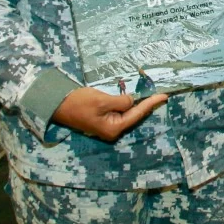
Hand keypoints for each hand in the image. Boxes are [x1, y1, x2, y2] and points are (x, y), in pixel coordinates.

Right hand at [51, 87, 167, 141]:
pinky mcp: (103, 120)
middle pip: (134, 116)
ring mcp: (107, 126)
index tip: (164, 96)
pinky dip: (127, 104)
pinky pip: (120, 112)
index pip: (137, 114)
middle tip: (160, 93)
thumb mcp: (103, 100)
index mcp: (113, 128)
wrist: (58, 104)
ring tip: (151, 94)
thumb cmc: (79, 102)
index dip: (151, 104)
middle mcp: (112, 130)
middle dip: (146, 104)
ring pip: (127, 114)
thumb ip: (121, 102)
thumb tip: (131, 102)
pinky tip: (134, 98)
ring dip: (137, 104)